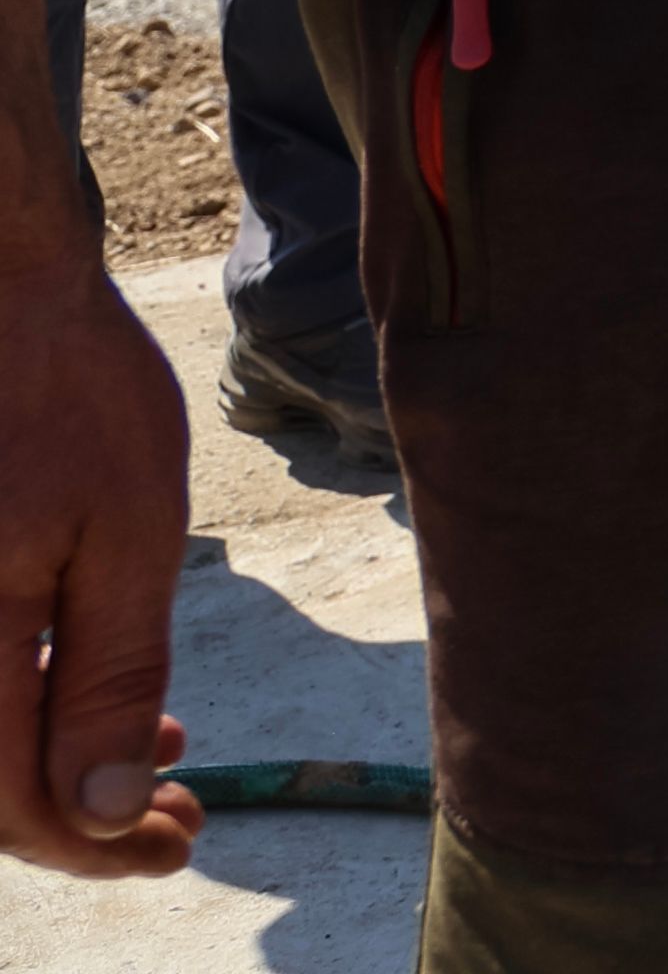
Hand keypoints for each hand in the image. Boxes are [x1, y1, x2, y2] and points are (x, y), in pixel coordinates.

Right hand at [0, 236, 197, 878]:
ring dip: (58, 767)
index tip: (177, 846)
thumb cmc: (69, 393)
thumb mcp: (125, 533)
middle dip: (80, 818)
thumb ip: (105, 676)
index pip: (5, 807)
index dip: (90, 847)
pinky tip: (102, 700)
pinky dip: (29, 709)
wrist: (0, 291)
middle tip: (178, 819)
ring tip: (159, 758)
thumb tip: (97, 807)